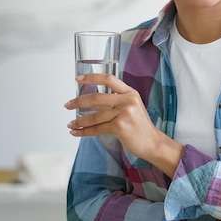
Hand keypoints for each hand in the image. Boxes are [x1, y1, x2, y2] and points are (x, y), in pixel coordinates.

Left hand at [64, 73, 182, 176]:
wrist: (153, 143)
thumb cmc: (140, 126)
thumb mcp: (132, 107)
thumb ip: (115, 101)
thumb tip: (90, 100)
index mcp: (130, 93)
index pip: (109, 79)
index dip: (92, 77)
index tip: (78, 79)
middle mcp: (128, 101)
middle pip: (96, 97)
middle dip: (78, 102)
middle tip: (68, 105)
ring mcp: (124, 114)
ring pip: (94, 116)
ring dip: (79, 121)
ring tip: (70, 124)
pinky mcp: (120, 127)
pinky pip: (97, 128)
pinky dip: (84, 131)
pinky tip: (76, 132)